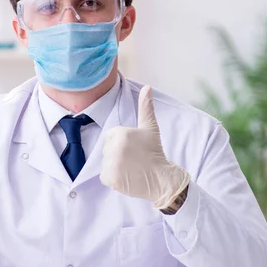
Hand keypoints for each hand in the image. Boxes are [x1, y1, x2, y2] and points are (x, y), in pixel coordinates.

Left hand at [100, 85, 189, 209]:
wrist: (161, 179)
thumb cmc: (155, 152)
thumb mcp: (150, 128)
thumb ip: (145, 107)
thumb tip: (147, 87)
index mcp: (120, 133)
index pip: (110, 136)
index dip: (122, 143)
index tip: (134, 149)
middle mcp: (113, 148)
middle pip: (107, 149)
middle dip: (118, 154)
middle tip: (134, 159)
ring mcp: (110, 164)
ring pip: (106, 162)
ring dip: (115, 166)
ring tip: (131, 168)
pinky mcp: (109, 178)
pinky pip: (105, 176)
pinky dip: (114, 178)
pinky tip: (127, 177)